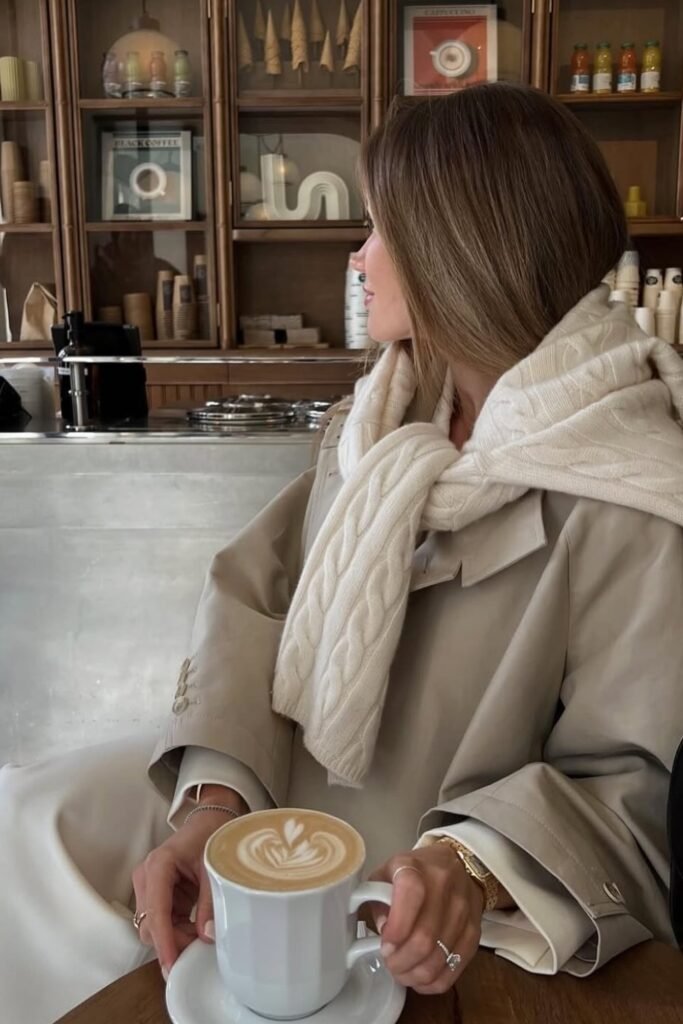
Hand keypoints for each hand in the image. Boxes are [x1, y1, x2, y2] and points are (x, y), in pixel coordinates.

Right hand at [131, 788, 246, 977]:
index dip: (164, 940)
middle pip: (150, 925)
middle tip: (201, 947)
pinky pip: (161, 922)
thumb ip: (210, 901)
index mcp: (159, 865)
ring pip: (153, 927)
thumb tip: (207, 936)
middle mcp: (146, 877)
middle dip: (173, 941)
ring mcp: (148, 887)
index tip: (172, 964)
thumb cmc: (210, 836)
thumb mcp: (214, 866)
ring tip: (201, 935)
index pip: (156, 911)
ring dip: (175, 938)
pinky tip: (196, 928)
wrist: (208, 821)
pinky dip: (177, 931)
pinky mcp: (156, 895)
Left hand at [368, 844, 484, 994]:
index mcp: (416, 867)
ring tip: (402, 973)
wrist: (456, 865)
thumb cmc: (414, 872)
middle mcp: (444, 885)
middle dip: (401, 961)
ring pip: (439, 958)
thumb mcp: (387, 873)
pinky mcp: (475, 931)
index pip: (410, 894)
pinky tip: (421, 978)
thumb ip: (376, 898)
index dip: (396, 927)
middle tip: (390, 964)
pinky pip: (455, 967)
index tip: (385, 945)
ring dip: (415, 975)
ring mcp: (463, 909)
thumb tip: (382, 931)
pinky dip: (434, 981)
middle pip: (424, 937)